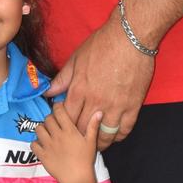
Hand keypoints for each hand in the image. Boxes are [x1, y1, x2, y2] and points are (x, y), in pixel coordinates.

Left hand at [32, 105, 100, 182]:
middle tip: (54, 123)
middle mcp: (57, 135)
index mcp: (69, 130)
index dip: (57, 107)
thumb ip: (93, 126)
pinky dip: (36, 143)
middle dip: (50, 118)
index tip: (59, 108)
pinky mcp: (42, 155)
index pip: (59, 111)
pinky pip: (33, 144)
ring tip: (47, 133)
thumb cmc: (86, 160)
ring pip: (39, 129)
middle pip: (48, 118)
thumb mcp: (91, 142)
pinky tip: (41, 145)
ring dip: (42, 129)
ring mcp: (48, 145)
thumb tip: (99, 112)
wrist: (77, 179)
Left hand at [46, 14, 154, 150]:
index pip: (67, 117)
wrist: (130, 38)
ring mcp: (115, 106)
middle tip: (78, 142)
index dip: (65, 125)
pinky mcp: (133, 106)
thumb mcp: (77, 58)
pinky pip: (125, 129)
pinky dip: (118, 136)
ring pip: (105, 134)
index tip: (65, 128)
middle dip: (79, 137)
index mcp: (79, 90)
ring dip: (99, 142)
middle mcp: (96, 101)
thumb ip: (63, 78)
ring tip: (96, 145)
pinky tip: (114, 136)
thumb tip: (49, 92)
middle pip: (84, 129)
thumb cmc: (102, 44)